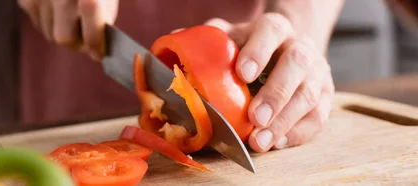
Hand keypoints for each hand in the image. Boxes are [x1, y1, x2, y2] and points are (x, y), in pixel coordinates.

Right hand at [17, 0, 118, 60]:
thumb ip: (102, 20)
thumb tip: (97, 54)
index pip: (92, 34)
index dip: (96, 47)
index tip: (100, 53)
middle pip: (64, 39)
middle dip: (76, 41)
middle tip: (85, 35)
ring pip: (49, 34)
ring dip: (62, 30)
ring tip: (71, 14)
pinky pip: (39, 23)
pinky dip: (49, 21)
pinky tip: (57, 6)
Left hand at [197, 13, 334, 151]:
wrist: (285, 52)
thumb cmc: (248, 49)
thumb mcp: (229, 38)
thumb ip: (207, 40)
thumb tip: (174, 41)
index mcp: (275, 28)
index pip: (271, 31)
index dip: (259, 51)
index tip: (243, 74)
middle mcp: (300, 46)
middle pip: (297, 64)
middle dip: (276, 93)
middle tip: (255, 117)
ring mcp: (317, 72)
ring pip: (310, 95)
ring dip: (285, 121)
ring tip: (261, 141)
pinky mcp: (325, 96)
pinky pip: (319, 116)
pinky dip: (298, 133)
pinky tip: (278, 143)